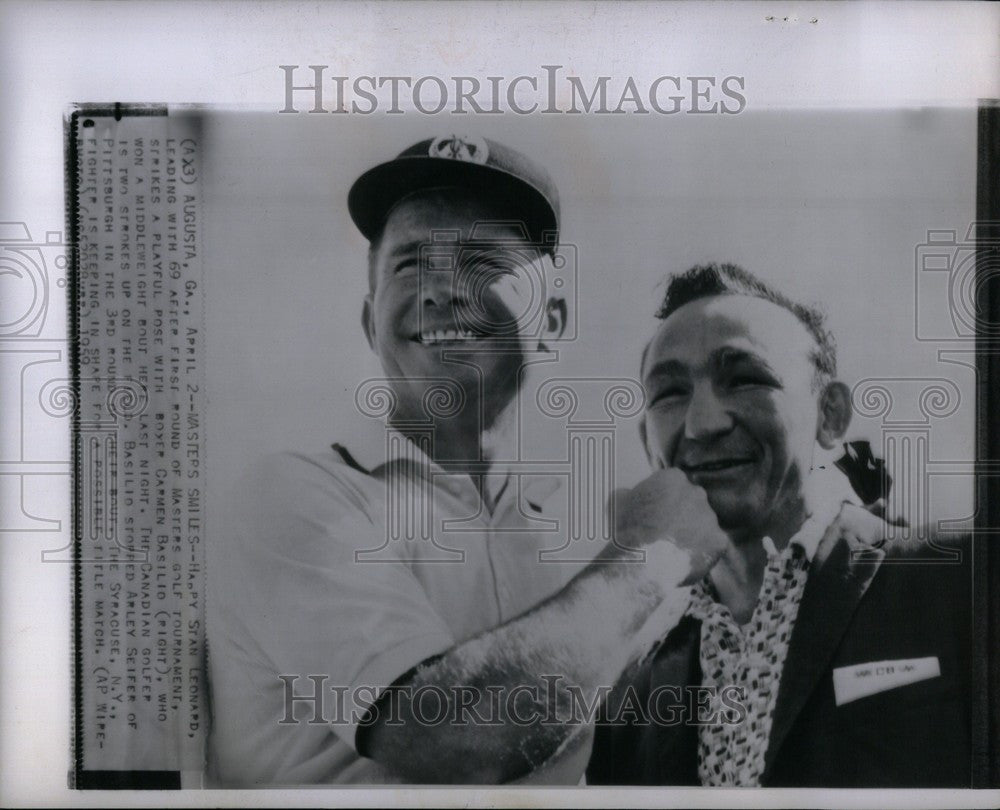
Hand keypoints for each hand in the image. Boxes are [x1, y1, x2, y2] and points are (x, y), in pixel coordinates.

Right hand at [610, 468, 727, 585]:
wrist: (643, 563)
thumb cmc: (627, 530)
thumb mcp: (617, 503)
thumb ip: (628, 494)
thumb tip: (627, 494)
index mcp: (673, 478)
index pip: (670, 484)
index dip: (661, 500)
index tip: (653, 514)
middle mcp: (696, 493)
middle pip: (690, 502)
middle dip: (681, 514)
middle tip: (665, 533)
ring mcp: (710, 517)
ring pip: (702, 524)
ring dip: (692, 534)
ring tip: (673, 551)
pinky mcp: (719, 541)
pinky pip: (711, 546)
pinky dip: (701, 552)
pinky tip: (685, 560)